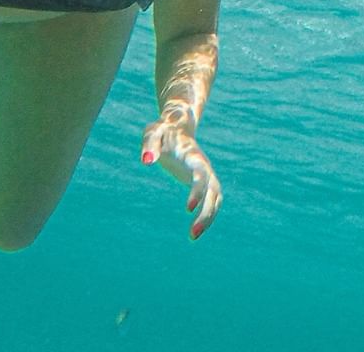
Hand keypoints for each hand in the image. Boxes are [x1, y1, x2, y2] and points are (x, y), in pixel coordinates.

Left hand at [141, 112, 220, 239]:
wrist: (178, 127)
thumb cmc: (162, 131)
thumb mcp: (152, 132)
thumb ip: (149, 145)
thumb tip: (147, 161)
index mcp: (193, 156)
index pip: (200, 175)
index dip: (198, 191)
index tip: (188, 209)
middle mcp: (204, 167)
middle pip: (213, 192)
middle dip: (206, 214)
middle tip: (192, 234)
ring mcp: (207, 175)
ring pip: (216, 200)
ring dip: (208, 218)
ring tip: (192, 237)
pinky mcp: (204, 182)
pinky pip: (212, 202)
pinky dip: (207, 216)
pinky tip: (195, 230)